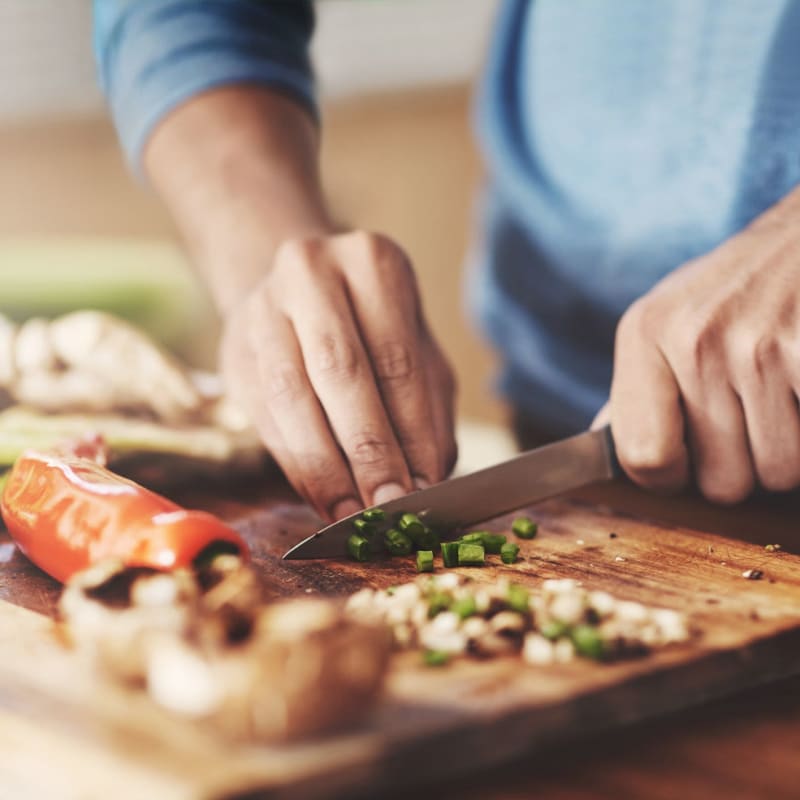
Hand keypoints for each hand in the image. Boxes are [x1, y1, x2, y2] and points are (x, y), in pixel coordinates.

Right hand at [220, 230, 456, 520]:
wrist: (298, 294)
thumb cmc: (374, 330)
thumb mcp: (416, 354)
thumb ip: (426, 412)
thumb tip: (426, 481)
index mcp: (372, 263)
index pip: (397, 360)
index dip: (410, 431)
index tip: (423, 488)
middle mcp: (311, 273)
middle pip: (340, 372)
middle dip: (367, 450)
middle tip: (388, 506)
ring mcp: (263, 308)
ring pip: (291, 396)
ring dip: (324, 466)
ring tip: (352, 512)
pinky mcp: (234, 350)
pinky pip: (264, 415)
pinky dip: (296, 464)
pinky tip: (321, 497)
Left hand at [606, 192, 799, 501]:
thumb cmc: (738, 288)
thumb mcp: (669, 321)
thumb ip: (636, 391)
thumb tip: (597, 444)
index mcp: (645, 333)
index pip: (642, 458)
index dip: (672, 476)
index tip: (690, 460)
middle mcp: (693, 337)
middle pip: (720, 483)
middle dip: (743, 464)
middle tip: (754, 410)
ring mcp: (759, 345)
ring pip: (777, 474)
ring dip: (789, 450)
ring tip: (785, 390)